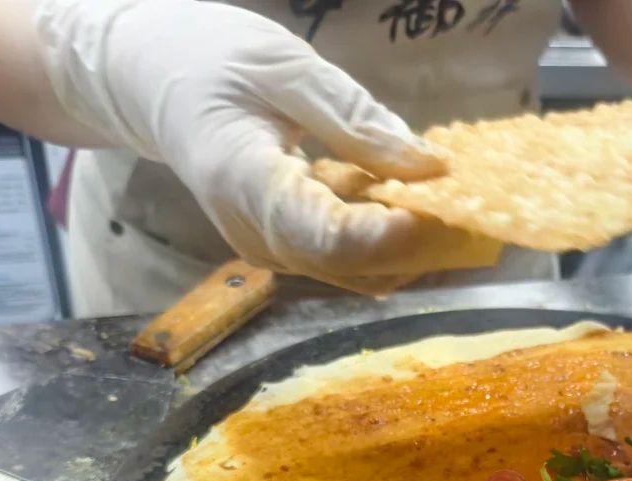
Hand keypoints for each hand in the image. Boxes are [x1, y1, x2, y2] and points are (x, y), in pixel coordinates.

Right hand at [35, 0, 496, 289]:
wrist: (147, 80)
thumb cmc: (205, 58)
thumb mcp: (283, 66)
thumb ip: (354, 119)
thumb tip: (427, 164)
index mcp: (246, 186)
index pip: (335, 240)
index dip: (402, 234)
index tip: (455, 207)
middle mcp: (259, 237)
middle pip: (358, 268)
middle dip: (427, 244)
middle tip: (484, 206)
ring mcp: (272, 249)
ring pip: (362, 272)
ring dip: (417, 245)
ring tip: (460, 201)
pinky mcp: (287, 246)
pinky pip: (351, 257)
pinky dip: (393, 235)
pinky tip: (417, 198)